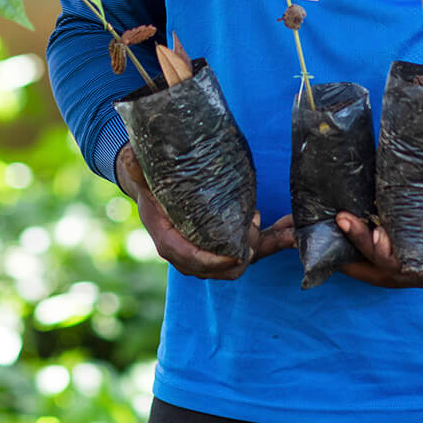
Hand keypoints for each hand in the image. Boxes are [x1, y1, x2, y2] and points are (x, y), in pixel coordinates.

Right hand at [115, 144, 292, 279]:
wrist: (155, 189)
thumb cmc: (149, 182)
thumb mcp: (140, 174)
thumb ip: (137, 168)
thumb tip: (132, 156)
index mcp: (168, 240)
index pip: (191, 259)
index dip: (212, 262)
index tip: (233, 254)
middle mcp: (190, 253)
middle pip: (223, 267)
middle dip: (244, 250)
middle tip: (253, 219)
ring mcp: (209, 252)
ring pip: (243, 260)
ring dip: (267, 245)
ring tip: (286, 229)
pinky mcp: (226, 244)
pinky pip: (252, 248)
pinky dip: (272, 241)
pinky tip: (290, 229)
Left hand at [333, 173, 422, 289]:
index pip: (409, 268)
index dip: (385, 255)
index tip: (370, 232)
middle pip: (388, 274)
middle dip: (359, 254)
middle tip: (340, 224)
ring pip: (382, 276)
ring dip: (355, 262)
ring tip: (327, 243)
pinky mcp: (416, 264)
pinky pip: (384, 269)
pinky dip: (364, 259)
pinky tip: (344, 243)